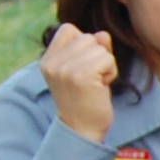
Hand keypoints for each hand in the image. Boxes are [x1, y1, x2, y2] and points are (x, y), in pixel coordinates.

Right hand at [40, 23, 119, 144]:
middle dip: (97, 56)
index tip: (83, 68)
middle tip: (91, 80)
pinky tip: (101, 87)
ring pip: (99, 47)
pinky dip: (111, 72)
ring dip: (106, 65)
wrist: (83, 130)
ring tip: (96, 84)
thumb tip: (103, 34)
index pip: (69, 29)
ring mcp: (65, 68)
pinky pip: (107, 58)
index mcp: (47, 59)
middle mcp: (52, 62)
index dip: (84, 45)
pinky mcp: (81, 75)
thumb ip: (93, 49)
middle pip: (87, 37)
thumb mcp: (85, 70)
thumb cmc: (86, 100)